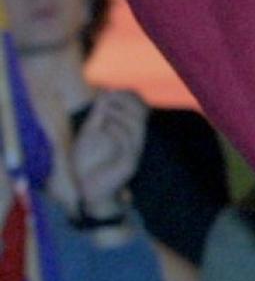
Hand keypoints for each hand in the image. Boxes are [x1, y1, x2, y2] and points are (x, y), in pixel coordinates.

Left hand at [70, 89, 148, 217]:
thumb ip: (98, 117)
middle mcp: (136, 141)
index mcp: (129, 133)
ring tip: (105, 109)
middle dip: (125, 102)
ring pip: (137, 126)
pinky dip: (117, 129)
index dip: (129, 97)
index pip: (140, 108)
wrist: (86, 190)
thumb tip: (104, 95)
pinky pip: (128, 142)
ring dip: (121, 113)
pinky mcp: (130, 163)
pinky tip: (106, 125)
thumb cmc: (86, 163)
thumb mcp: (89, 135)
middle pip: (142, 114)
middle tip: (108, 96)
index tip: (110, 90)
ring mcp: (135, 152)